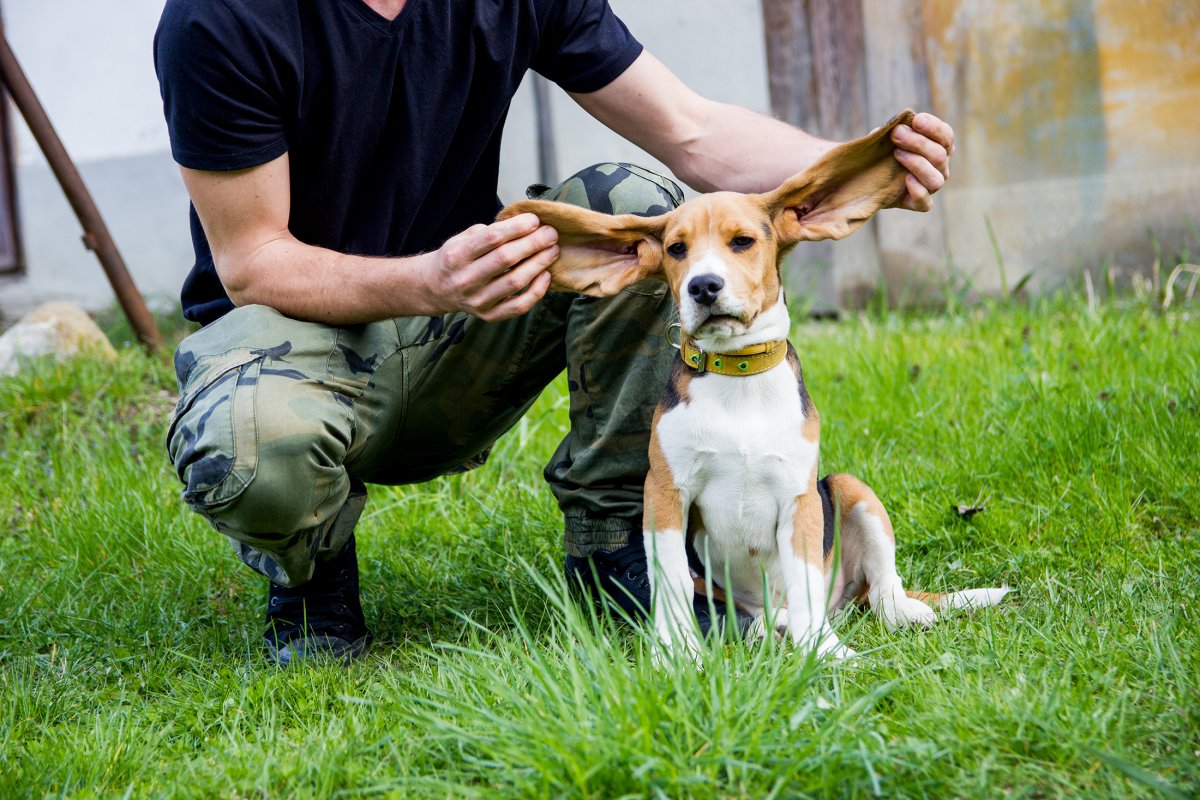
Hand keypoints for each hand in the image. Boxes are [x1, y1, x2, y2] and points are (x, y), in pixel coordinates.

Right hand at [421, 213, 557, 320]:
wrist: (436, 289)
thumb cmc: (456, 258)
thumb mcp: (463, 238)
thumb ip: (490, 232)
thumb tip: (525, 224)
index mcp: (457, 255)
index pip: (492, 238)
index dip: (517, 227)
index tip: (535, 220)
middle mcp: (466, 279)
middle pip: (506, 258)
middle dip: (533, 243)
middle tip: (550, 233)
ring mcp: (478, 300)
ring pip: (516, 281)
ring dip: (539, 263)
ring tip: (552, 250)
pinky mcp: (489, 315)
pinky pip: (519, 305)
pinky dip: (537, 291)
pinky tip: (545, 275)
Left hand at [890, 112, 954, 211]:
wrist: (872, 180)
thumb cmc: (885, 153)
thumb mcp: (888, 138)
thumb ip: (892, 130)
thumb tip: (893, 127)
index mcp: (939, 147)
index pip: (946, 136)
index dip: (934, 128)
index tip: (916, 120)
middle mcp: (940, 168)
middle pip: (940, 155)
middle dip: (917, 142)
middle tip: (896, 134)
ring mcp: (931, 187)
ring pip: (936, 179)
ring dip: (917, 164)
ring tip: (897, 154)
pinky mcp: (919, 204)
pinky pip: (925, 203)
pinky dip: (917, 191)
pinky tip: (905, 179)